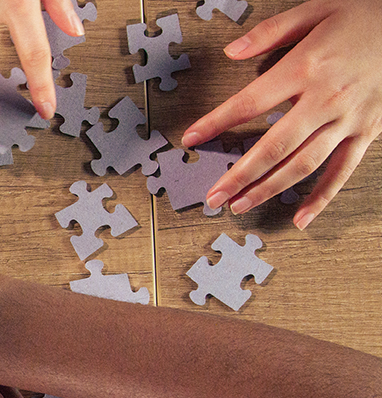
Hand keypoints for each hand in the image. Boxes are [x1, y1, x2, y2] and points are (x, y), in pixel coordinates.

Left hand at [182, 0, 381, 229]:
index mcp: (306, 67)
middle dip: (239, 175)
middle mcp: (326, 99)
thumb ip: (271, 31)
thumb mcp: (316, 9)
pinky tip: (300, 217)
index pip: (250, 102)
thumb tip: (232, 51)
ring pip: (303, 164)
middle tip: (213, 195)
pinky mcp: (367, 132)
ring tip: (239, 205)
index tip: (192, 138)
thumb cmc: (366, 16)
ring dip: (268, 190)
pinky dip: (321, 198)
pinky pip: (342, 171)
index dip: (217, 122)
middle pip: (274, 146)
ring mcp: (348, 119)